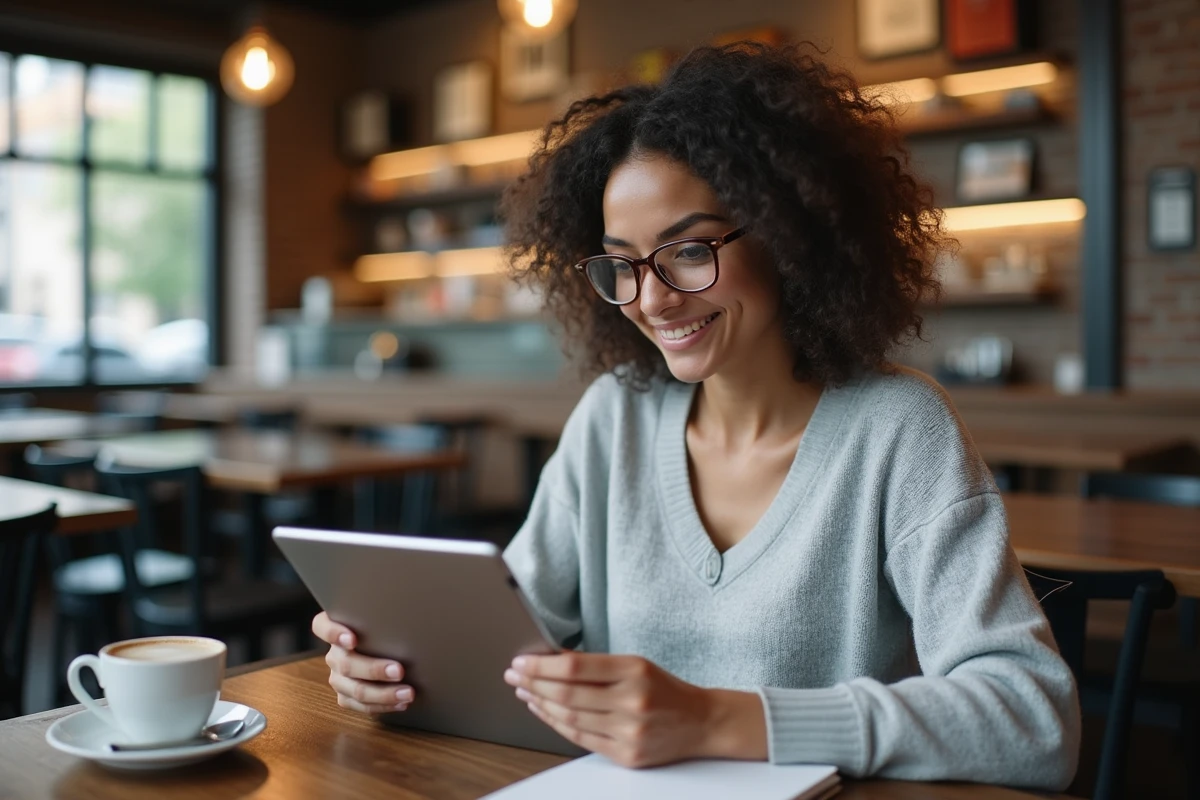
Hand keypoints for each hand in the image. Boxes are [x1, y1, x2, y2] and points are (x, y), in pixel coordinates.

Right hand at [311, 611, 414, 714]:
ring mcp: (338, 676)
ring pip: (355, 689)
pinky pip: (361, 705)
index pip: (322, 627)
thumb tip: (410, 613)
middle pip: (347, 664)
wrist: (386, 649)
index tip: (352, 639)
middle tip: (399, 670)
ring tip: (407, 693)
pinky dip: (383, 705)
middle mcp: (334, 653)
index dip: (334, 633)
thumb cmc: (386, 629)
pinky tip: (401, 703)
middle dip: (374, 669)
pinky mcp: (345, 696)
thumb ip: (383, 616)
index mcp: (335, 628)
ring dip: (383, 693)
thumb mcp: (381, 619)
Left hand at [504, 653, 766, 767]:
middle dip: (533, 683)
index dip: (542, 665)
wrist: (702, 723)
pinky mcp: (627, 755)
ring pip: (570, 718)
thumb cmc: (665, 689)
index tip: (521, 661)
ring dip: (540, 704)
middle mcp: (632, 701)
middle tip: (514, 675)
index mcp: (635, 670)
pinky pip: (581, 739)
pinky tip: (544, 711)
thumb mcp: (636, 665)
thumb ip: (597, 665)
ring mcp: (629, 731)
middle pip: (567, 694)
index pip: (576, 667)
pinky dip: (557, 724)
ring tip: (525, 692)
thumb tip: (550, 660)